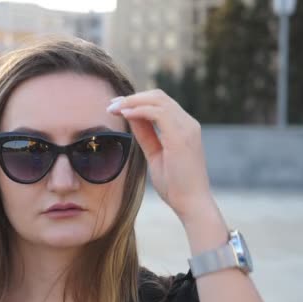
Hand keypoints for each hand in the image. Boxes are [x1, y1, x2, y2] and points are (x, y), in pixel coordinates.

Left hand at [107, 89, 212, 222]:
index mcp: (184, 127)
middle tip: (111, 104)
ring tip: (113, 107)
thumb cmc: (175, 185)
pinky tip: (124, 114)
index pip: (160, 103)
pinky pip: (157, 112)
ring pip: (157, 100)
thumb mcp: (155, 154)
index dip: (137, 101)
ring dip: (132, 101)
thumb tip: (132, 117)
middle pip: (158, 96)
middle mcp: (188, 123)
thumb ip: (146, 135)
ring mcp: (187, 128)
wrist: (191, 203)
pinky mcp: (181, 136)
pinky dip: (139, 110)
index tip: (117, 106)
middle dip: (132, 97)